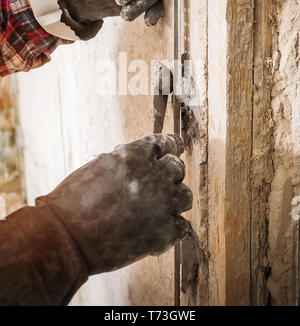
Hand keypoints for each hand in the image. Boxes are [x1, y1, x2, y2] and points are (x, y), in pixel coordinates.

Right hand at [36, 134, 191, 274]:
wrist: (66, 238)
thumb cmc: (73, 202)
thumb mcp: (99, 166)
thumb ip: (126, 160)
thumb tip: (143, 159)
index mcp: (135, 154)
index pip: (166, 143)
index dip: (172, 145)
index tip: (177, 148)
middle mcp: (154, 174)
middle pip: (177, 168)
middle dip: (169, 175)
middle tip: (158, 186)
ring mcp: (163, 203)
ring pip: (184, 196)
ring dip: (173, 201)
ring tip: (157, 210)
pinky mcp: (165, 232)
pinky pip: (181, 226)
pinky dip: (170, 229)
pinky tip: (155, 231)